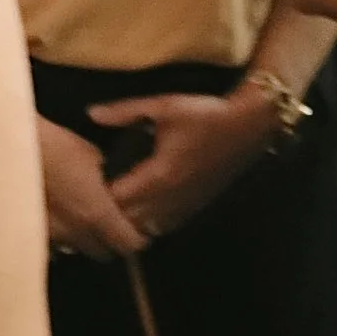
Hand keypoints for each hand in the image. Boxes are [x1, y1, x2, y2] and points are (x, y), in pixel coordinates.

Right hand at [39, 115, 141, 261]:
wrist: (14, 148)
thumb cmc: (55, 146)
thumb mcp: (92, 156)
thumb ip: (107, 180)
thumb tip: (109, 187)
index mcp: (98, 213)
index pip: (128, 243)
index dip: (137, 239)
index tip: (138, 232)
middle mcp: (76, 232)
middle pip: (103, 253)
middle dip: (110, 242)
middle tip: (111, 226)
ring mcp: (53, 236)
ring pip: (76, 250)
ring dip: (83, 241)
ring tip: (80, 222)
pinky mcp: (32, 232)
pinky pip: (53, 246)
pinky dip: (60, 238)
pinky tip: (58, 222)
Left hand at [87, 89, 273, 250]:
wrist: (249, 124)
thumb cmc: (205, 113)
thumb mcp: (163, 106)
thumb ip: (125, 112)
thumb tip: (91, 113)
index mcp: (158, 174)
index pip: (117, 200)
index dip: (99, 195)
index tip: (87, 182)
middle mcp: (171, 197)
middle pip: (130, 221)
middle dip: (111, 212)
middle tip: (98, 195)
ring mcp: (186, 205)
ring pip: (149, 229)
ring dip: (131, 220)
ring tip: (118, 204)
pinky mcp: (197, 206)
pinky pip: (167, 226)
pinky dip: (151, 222)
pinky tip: (144, 208)